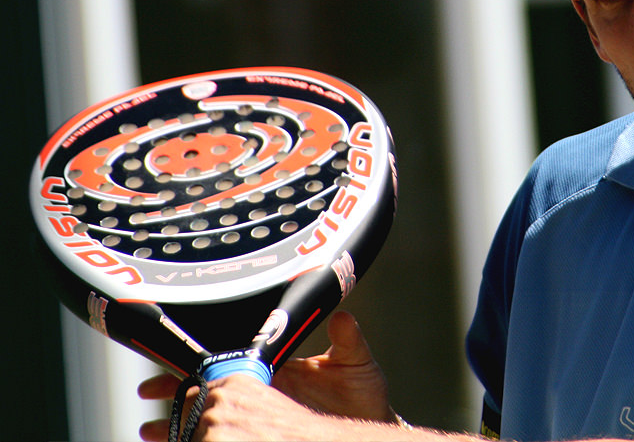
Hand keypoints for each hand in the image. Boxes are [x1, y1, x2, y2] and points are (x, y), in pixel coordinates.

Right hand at [137, 311, 393, 440]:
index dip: (199, 363)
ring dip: (179, 422)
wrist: (370, 424)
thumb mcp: (357, 365)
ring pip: (211, 414)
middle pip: (211, 386)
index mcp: (277, 364)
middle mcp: (265, 386)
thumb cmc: (363, 395)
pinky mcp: (264, 429)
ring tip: (151, 432)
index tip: (170, 367)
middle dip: (175, 392)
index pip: (230, 359)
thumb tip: (343, 318)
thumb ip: (349, 342)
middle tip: (147, 397)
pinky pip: (226, 434)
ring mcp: (264, 410)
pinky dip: (197, 438)